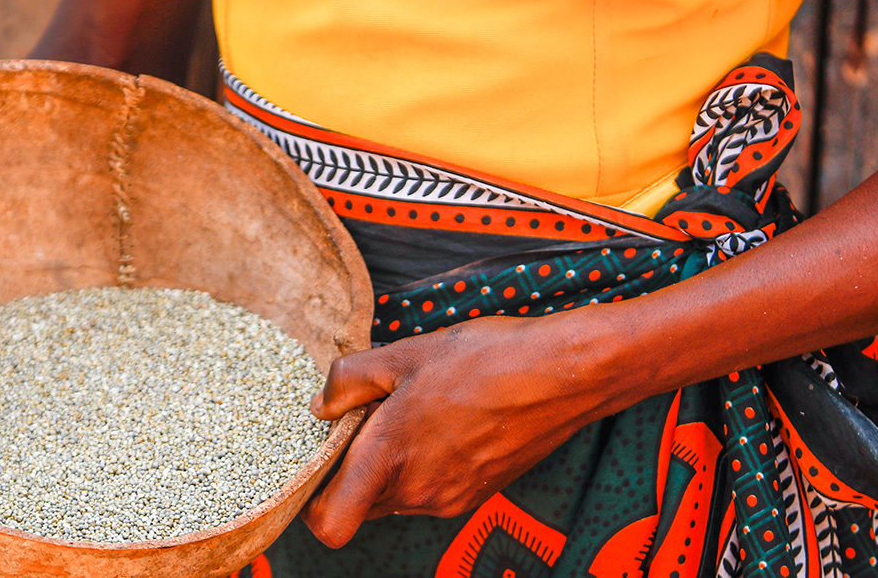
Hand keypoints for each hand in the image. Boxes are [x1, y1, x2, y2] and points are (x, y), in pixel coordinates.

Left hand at [301, 313, 621, 547]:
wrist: (564, 373)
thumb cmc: (488, 360)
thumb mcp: (405, 354)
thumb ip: (350, 381)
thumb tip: (321, 406)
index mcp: (390, 459)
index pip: (330, 522)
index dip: (313, 502)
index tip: (318, 464)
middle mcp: (418, 492)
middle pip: (361, 503)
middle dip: (355, 468)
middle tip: (368, 417)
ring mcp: (451, 497)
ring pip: (397, 495)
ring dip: (392, 464)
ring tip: (412, 410)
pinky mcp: (477, 494)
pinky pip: (431, 489)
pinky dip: (425, 464)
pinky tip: (444, 419)